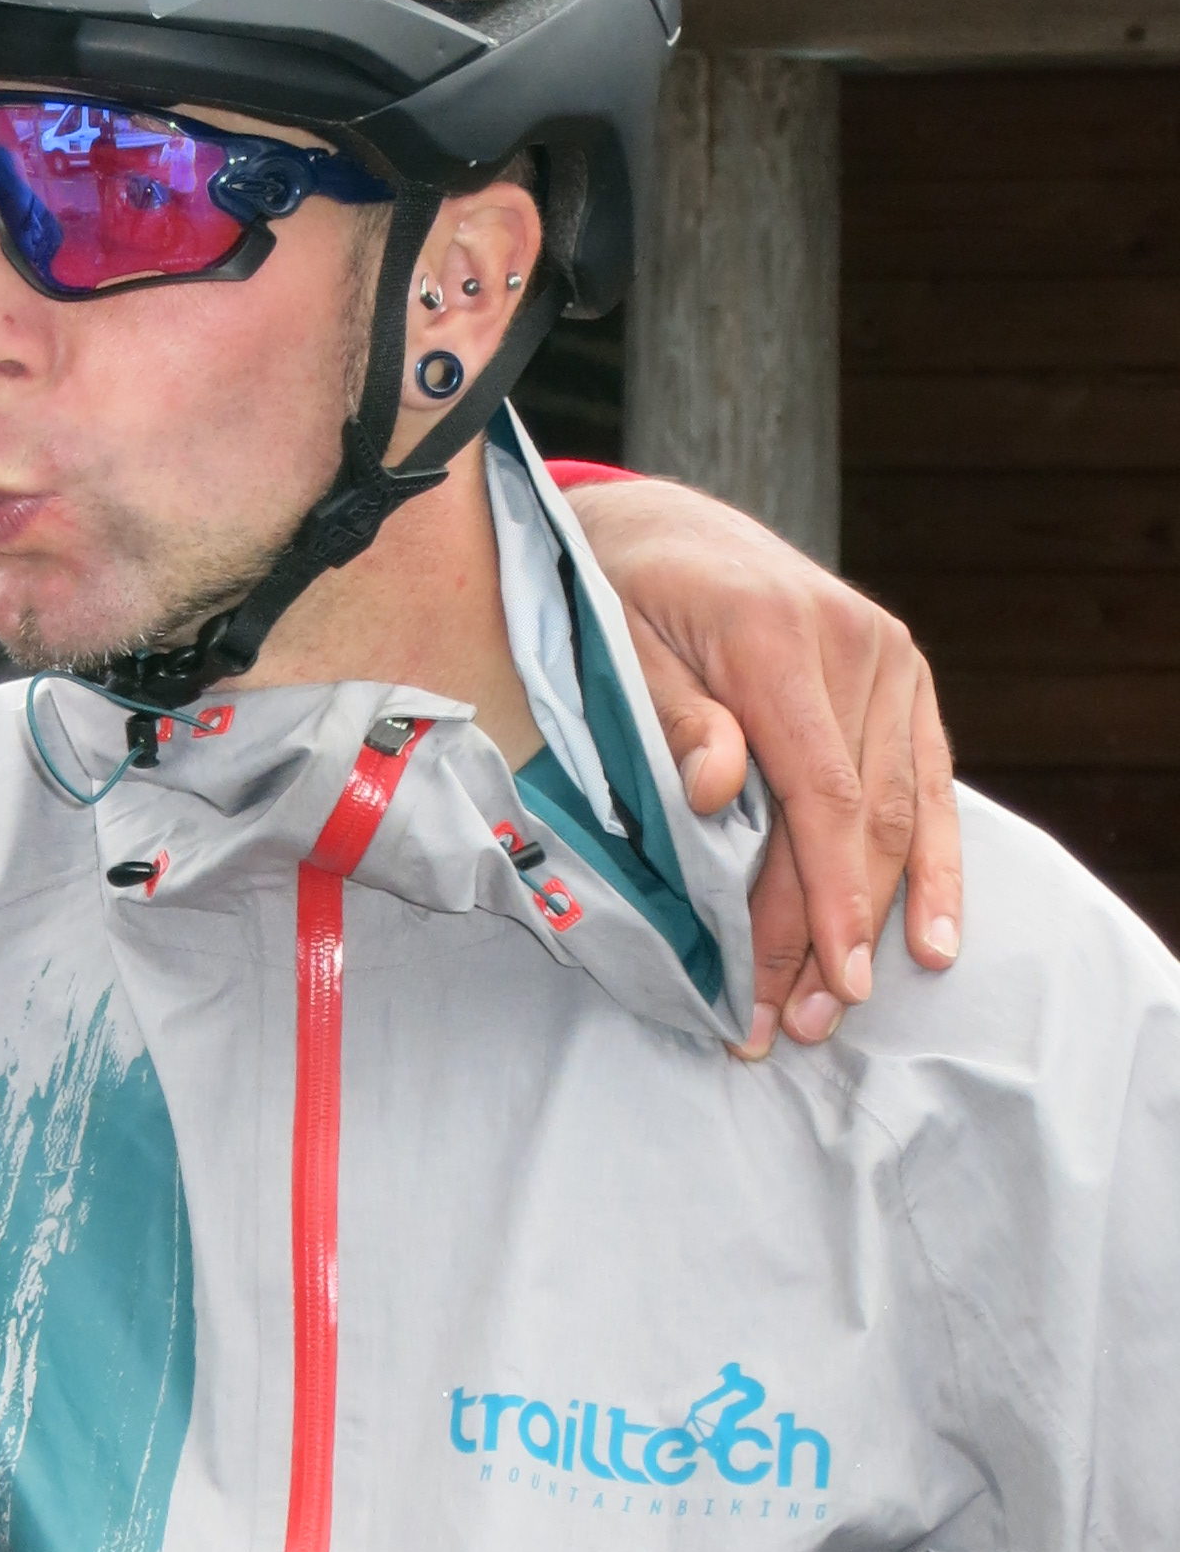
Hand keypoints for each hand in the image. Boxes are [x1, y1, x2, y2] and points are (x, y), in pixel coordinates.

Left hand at [566, 475, 960, 1059]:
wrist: (665, 529)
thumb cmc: (621, 593)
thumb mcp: (617, 643)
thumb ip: (669, 715)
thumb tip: (717, 789)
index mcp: (777, 637)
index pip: (821, 794)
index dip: (827, 896)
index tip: (825, 978)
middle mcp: (856, 644)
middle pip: (862, 818)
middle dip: (836, 929)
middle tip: (801, 1022)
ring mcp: (892, 661)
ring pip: (901, 812)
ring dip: (880, 916)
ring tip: (845, 1003)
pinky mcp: (905, 678)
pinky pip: (928, 784)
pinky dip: (931, 864)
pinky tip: (935, 939)